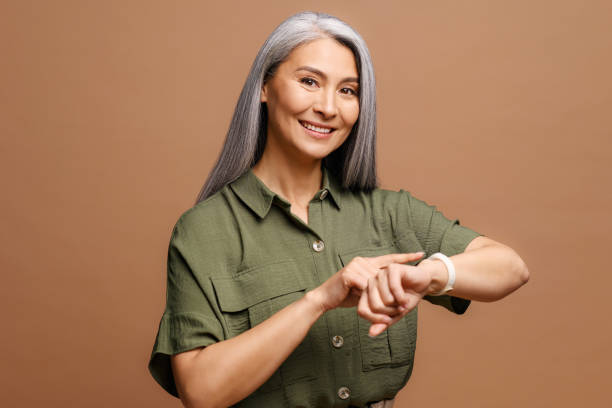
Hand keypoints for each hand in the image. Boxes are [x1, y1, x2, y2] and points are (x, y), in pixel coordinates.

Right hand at [308, 252, 424, 318]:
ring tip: (393, 313)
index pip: (389, 258)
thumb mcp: (363, 290)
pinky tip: (377, 310)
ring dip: (384, 300)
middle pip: (385, 276)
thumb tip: (391, 290)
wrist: (325, 298)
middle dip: (395, 291)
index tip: (421, 254)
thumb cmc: (344, 295)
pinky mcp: (350, 274)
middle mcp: (361, 261)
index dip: (405, 257)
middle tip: (404, 305)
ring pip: (378, 284)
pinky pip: (368, 288)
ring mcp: (355, 266)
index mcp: (366, 262)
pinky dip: (373, 301)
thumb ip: (374, 286)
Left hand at [359, 260, 435, 336]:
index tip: (388, 320)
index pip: (362, 310)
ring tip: (403, 301)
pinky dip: (403, 297)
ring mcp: (380, 274)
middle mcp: (371, 282)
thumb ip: (383, 323)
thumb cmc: (407, 297)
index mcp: (368, 292)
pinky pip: (394, 289)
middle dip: (390, 312)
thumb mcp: (395, 314)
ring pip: (385, 299)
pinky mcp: (391, 268)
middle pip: (374, 306)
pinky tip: (406, 297)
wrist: (423, 284)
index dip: (375, 319)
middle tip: (399, 308)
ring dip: (398, 304)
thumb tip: (371, 334)